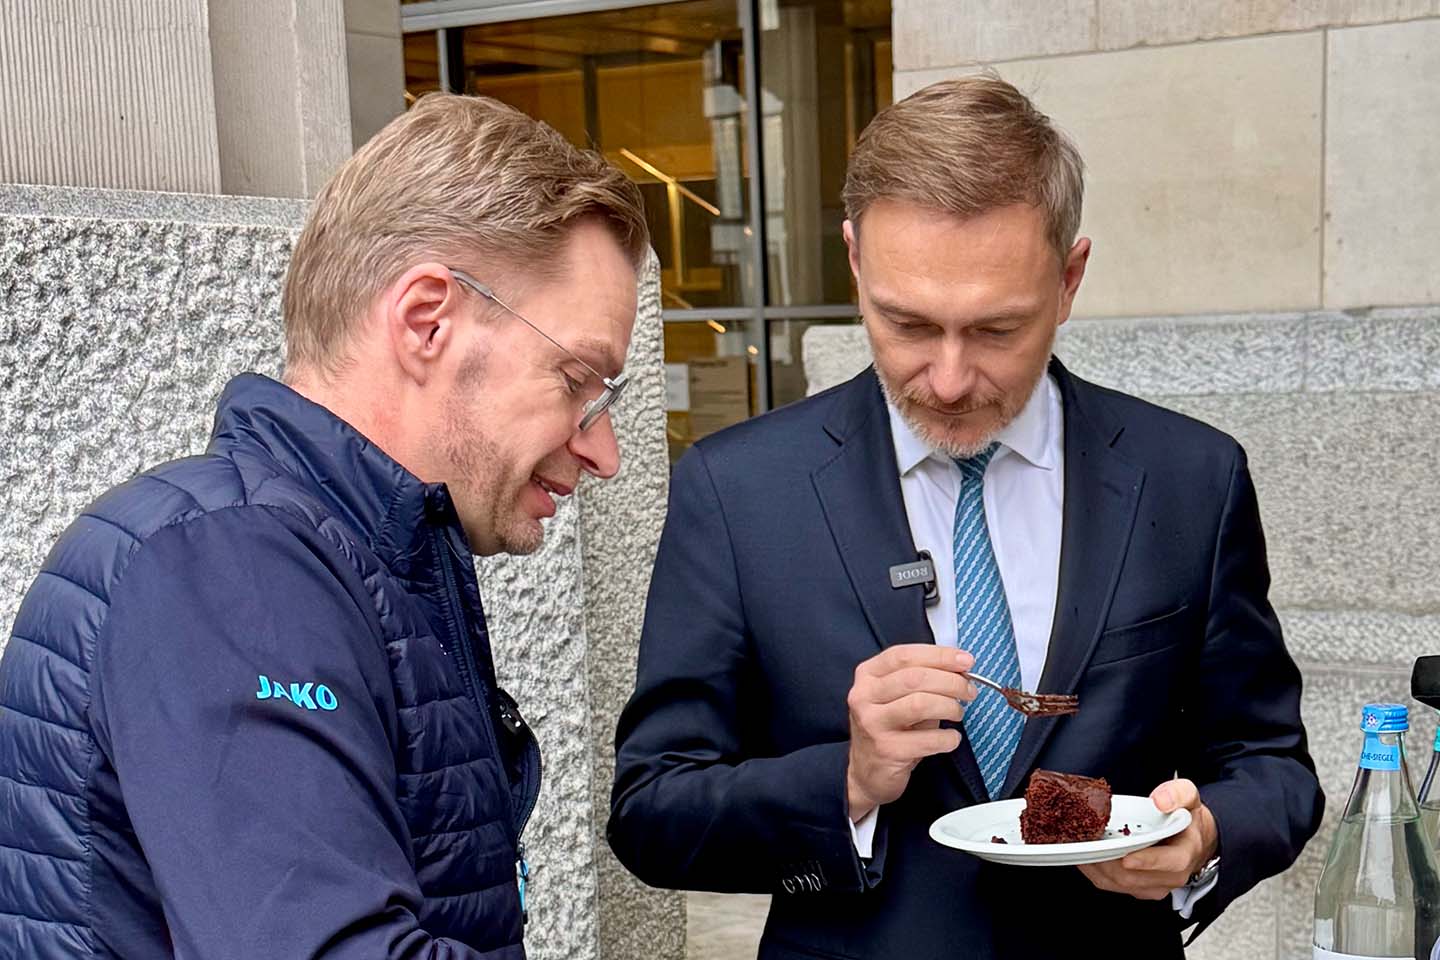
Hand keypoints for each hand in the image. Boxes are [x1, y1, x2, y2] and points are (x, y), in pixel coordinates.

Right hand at [846, 644, 977, 820]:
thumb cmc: (889, 729)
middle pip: (916, 678)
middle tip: (969, 690)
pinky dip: (948, 737)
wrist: (866, 771)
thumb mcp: (897, 697)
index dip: (939, 656)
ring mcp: (873, 723)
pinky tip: (951, 738)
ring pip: (921, 703)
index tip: (965, 661)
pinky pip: (928, 738)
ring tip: (957, 713)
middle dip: (951, 681)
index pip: (904, 655)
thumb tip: (959, 670)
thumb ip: (923, 680)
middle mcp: (864, 696)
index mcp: (868, 675)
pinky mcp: (886, 749)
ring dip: (950, 706)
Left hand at [1078, 778, 1218, 900]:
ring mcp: (1154, 885)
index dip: (1148, 861)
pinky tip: (1083, 854)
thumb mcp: (1188, 796)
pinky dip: (1093, 870)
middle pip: (1135, 876)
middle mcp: (1171, 875)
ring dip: (1097, 865)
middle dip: (1108, 860)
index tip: (1127, 857)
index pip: (1171, 862)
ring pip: (1118, 883)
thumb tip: (1160, 801)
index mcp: (1186, 852)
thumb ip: (1178, 793)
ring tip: (1082, 845)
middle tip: (1088, 842)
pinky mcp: (1138, 889)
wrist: (1192, 838)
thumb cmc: (1185, 817)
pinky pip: (1110, 884)